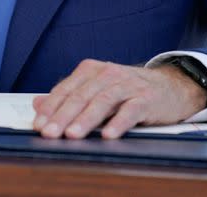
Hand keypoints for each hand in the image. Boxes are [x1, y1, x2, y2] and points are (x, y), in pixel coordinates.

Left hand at [32, 59, 206, 138]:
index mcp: (91, 70)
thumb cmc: (127, 90)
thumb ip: (68, 96)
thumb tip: (37, 104)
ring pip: (102, 101)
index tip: (39, 125)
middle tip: (50, 133)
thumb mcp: (95, 89)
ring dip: (86, 120)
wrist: (169, 86)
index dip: (51, 108)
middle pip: (81, 96)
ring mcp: (127, 85)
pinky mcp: (146, 98)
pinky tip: (108, 135)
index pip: (65, 90)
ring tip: (73, 134)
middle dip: (62, 116)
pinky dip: (118, 123)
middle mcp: (107, 74)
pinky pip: (130, 110)